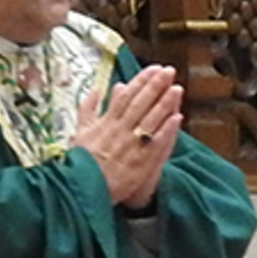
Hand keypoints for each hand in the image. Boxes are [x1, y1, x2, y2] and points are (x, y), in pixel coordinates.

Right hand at [71, 64, 184, 208]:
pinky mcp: (139, 162)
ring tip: (177, 88)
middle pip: (140, 103)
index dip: (141, 81)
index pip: (126, 95)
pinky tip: (176, 118)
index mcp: (106, 122)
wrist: (81, 188)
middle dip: (156, 85)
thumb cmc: (81, 161)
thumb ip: (87, 109)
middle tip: (169, 71)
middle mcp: (119, 130)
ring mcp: (130, 145)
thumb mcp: (79, 131)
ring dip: (164, 103)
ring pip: (149, 120)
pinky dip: (166, 130)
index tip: (154, 68)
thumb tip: (97, 89)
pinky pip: (155, 143)